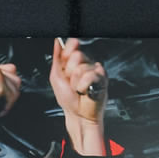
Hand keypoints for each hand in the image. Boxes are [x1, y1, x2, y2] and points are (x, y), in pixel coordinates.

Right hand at [0, 61, 21, 116]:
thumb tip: (1, 90)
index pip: (6, 69)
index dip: (7, 82)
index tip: (6, 92)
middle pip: (13, 74)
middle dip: (13, 87)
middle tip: (8, 99)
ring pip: (15, 87)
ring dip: (11, 100)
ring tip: (4, 108)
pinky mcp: (1, 86)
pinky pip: (12, 97)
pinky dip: (8, 106)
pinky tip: (2, 112)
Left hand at [50, 39, 107, 154]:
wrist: (77, 114)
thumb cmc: (68, 99)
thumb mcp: (56, 76)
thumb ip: (57, 58)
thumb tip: (57, 42)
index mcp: (74, 62)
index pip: (73, 45)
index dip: (67, 51)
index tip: (64, 62)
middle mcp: (86, 64)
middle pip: (77, 55)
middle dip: (69, 71)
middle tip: (71, 82)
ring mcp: (95, 70)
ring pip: (82, 67)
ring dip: (76, 82)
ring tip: (78, 89)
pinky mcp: (102, 78)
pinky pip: (90, 76)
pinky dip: (83, 86)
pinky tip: (85, 91)